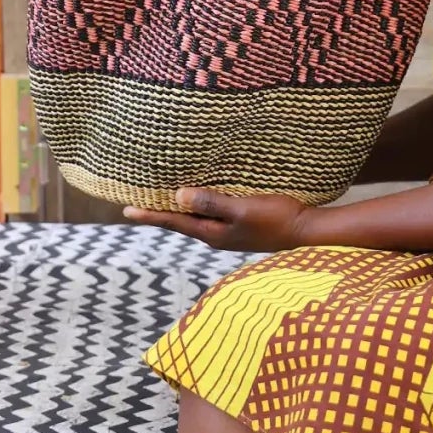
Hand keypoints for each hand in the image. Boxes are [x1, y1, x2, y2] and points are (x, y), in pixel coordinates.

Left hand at [124, 187, 312, 252]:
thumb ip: (212, 202)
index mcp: (213, 233)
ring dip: (179, 209)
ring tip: (163, 200)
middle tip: (137, 205)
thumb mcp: (242, 208)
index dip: (151, 215)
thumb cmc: (276, 218)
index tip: (126, 210)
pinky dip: (200, 206)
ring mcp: (230, 234)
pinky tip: (200, 199)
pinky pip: (213, 216)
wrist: (306, 232)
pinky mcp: (242, 227)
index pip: (175, 222)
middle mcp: (218, 236)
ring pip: (197, 220)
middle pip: (182, 222)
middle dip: (160, 213)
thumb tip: (179, 196)